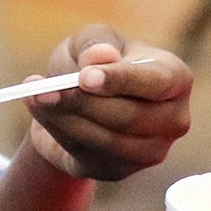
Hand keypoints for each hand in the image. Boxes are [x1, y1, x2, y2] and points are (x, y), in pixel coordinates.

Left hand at [22, 25, 192, 182]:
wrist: (73, 101)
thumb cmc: (91, 63)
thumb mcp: (90, 40)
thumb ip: (95, 43)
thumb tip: (100, 57)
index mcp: (175, 78)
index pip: (155, 83)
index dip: (120, 80)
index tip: (84, 78)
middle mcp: (173, 119)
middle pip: (128, 117)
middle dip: (81, 102)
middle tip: (43, 90)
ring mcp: (152, 150)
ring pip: (105, 140)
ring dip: (64, 118)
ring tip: (35, 96)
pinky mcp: (121, 170)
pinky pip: (86, 154)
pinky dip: (58, 131)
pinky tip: (41, 111)